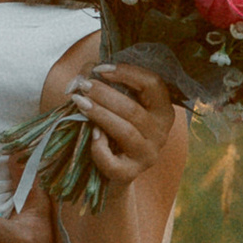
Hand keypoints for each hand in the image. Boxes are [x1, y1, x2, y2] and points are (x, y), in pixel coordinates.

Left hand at [71, 63, 181, 189]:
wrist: (114, 172)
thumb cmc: (116, 130)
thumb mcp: (117, 105)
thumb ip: (106, 84)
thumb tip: (85, 72)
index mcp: (162, 110)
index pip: (153, 84)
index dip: (127, 72)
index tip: (100, 68)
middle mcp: (161, 132)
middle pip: (133, 108)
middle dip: (104, 93)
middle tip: (82, 85)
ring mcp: (147, 154)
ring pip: (124, 131)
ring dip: (99, 114)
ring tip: (79, 102)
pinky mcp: (130, 173)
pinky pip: (112, 161)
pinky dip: (99, 148)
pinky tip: (91, 135)